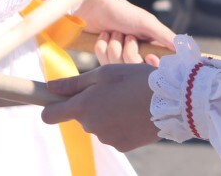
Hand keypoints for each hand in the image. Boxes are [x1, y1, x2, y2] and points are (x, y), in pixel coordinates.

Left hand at [41, 64, 158, 151]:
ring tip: (126, 100)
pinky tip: (133, 113)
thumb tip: (49, 87)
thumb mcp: (103, 73)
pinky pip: (113, 133)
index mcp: (83, 106)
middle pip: (80, 116)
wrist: (171, 100)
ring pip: (98, 124)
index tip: (54, 101)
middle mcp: (91, 126)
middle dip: (89, 105)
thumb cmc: (134, 79)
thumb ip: (73, 83)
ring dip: (106, 114)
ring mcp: (107, 138)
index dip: (49, 107)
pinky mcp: (123, 146)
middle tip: (110, 90)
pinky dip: (119, 124)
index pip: (50, 115)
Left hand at [75, 0, 173, 66]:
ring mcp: (118, 56)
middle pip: (133, 68)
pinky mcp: (103, 56)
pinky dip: (102, 45)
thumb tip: (189, 50)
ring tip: (114, 32)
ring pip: (116, 64)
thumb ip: (166, 36)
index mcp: (150, 47)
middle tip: (127, 35)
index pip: (154, 68)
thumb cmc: (123, 11)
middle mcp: (136, 54)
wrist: (95, 4)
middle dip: (127, 50)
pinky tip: (103, 35)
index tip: (147, 55)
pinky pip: (102, 59)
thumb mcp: (147, 23)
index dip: (150, 64)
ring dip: (113, 45)